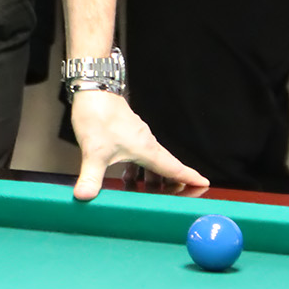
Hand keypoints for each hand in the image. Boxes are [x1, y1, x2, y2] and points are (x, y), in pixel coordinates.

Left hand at [69, 89, 207, 200]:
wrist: (92, 89)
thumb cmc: (98, 116)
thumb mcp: (94, 152)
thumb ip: (91, 177)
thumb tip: (84, 196)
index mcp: (147, 150)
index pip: (174, 168)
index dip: (190, 178)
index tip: (204, 185)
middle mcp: (146, 143)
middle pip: (165, 168)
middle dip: (172, 184)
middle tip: (176, 198)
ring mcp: (137, 137)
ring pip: (151, 162)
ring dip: (152, 178)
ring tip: (147, 194)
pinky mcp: (126, 133)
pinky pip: (139, 155)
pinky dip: (138, 169)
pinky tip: (126, 177)